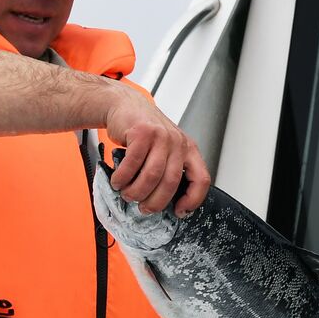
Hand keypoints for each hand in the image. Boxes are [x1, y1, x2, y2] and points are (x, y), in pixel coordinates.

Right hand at [104, 88, 210, 216]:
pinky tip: (118, 180)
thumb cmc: (144, 132)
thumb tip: (163, 202)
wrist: (125, 106)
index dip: (193, 199)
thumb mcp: (165, 149)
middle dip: (155, 201)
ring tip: (127, 194)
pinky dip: (123, 178)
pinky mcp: (142, 132)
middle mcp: (178, 142)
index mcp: (188, 150)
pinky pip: (132, 163)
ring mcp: (161, 136)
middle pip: (171, 182)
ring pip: (152, 175)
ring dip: (136, 191)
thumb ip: (169, 169)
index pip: (200, 179)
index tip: (179, 211)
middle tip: (143, 208)